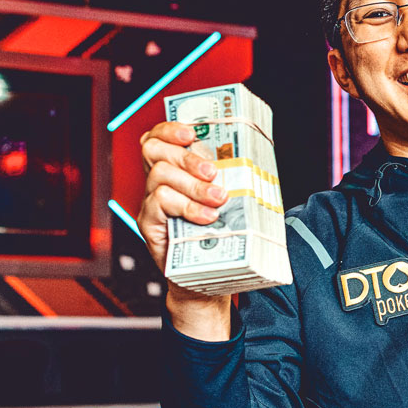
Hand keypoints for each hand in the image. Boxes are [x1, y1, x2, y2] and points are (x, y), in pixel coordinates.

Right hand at [137, 122, 231, 335]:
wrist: (208, 279)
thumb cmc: (222, 237)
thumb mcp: (231, 203)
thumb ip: (232, 180)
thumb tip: (258, 162)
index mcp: (176, 171)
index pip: (159, 137)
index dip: (170, 129)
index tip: (192, 132)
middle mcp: (158, 183)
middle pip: (155, 150)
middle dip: (186, 156)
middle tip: (213, 173)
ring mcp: (151, 203)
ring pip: (160, 175)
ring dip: (192, 185)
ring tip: (218, 200)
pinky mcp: (150, 224)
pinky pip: (159, 202)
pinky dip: (186, 207)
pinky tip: (206, 217)